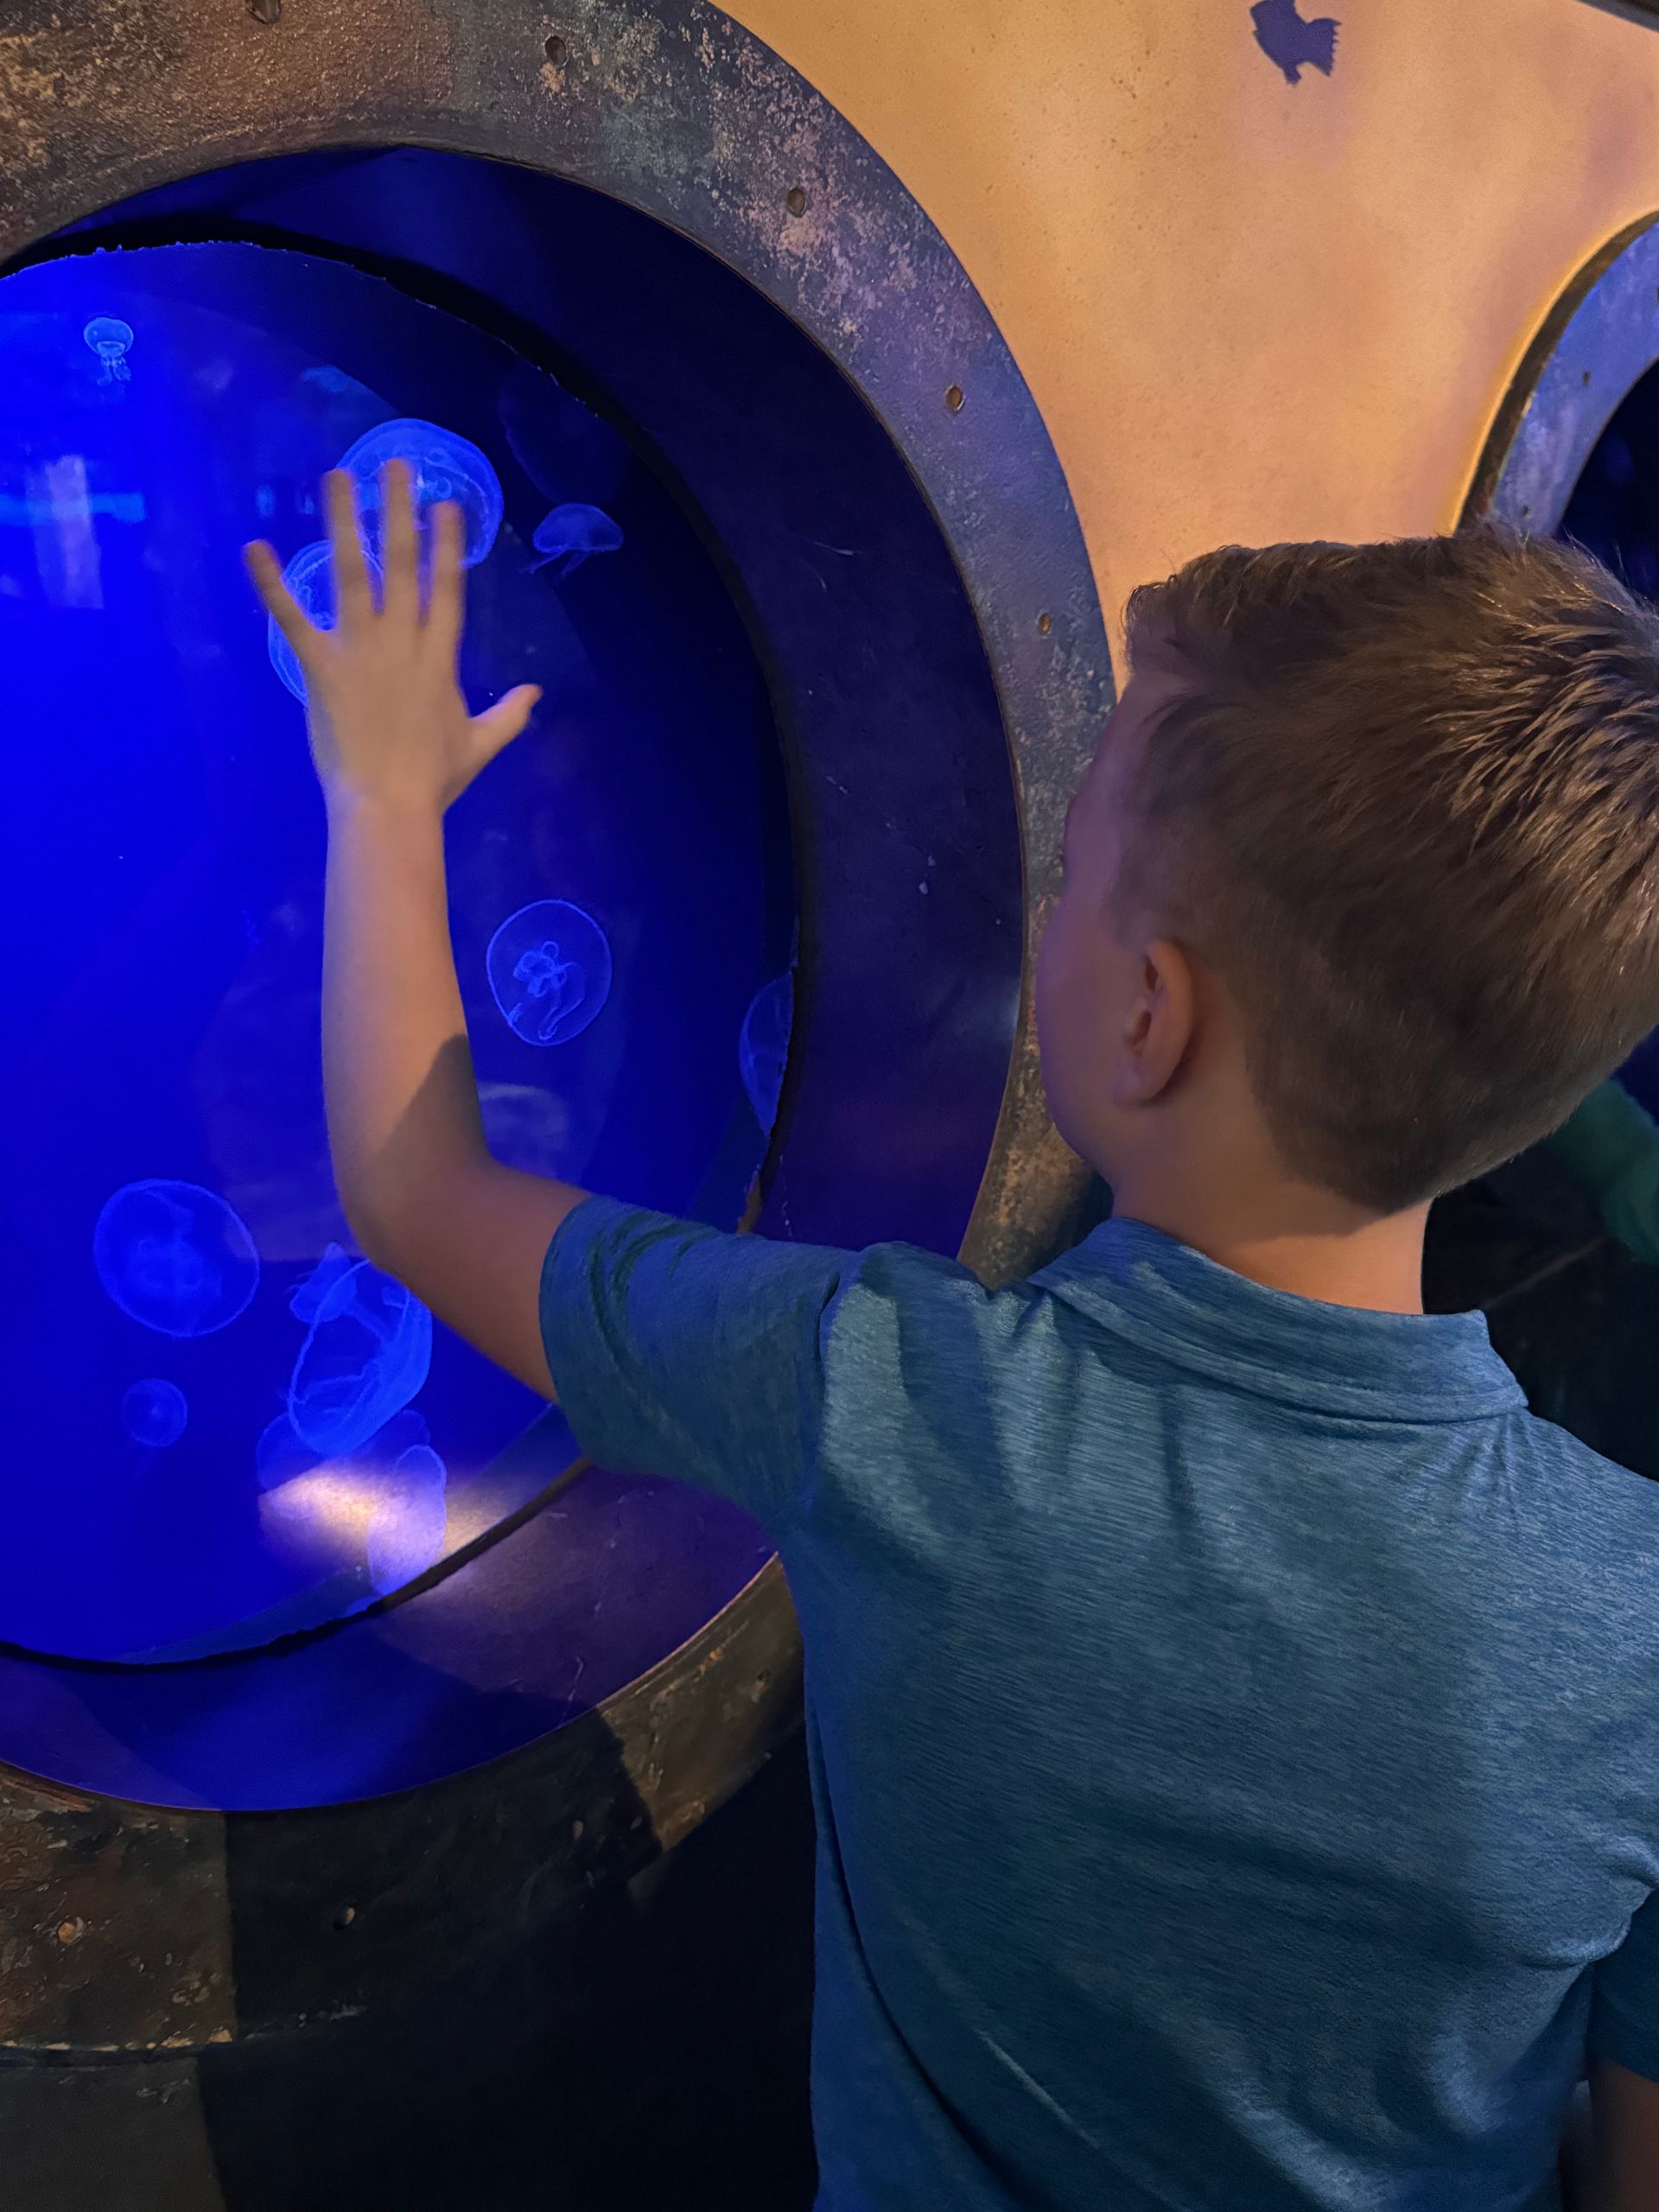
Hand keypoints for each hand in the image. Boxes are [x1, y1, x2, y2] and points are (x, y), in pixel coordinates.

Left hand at [245, 462, 540, 818]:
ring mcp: (360, 649)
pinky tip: (255, 547)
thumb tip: (536, 693)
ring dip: (345, 521)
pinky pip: (292, 618)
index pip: (446, 586)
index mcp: (440, 656)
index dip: (447, 542)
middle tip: (393, 464)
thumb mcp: (480, 745)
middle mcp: (402, 639)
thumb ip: (508, 715)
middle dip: (398, 510)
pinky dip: (271, 583)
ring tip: (337, 477)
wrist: (390, 806)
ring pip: (353, 571)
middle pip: (403, 562)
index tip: (446, 502)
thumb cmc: (434, 780)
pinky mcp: (320, 665)